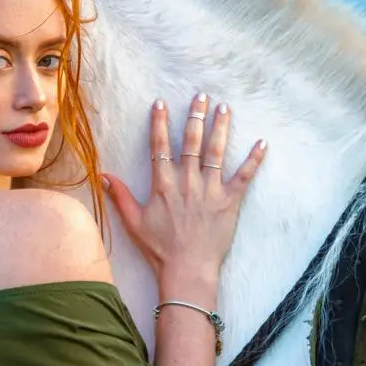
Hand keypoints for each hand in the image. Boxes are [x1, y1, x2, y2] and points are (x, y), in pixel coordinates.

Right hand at [102, 93, 265, 287]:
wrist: (188, 269)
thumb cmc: (159, 249)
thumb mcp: (134, 222)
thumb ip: (120, 196)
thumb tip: (104, 176)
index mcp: (163, 185)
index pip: (160, 147)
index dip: (160, 123)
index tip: (161, 104)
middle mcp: (187, 181)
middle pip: (191, 142)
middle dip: (195, 116)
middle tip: (201, 96)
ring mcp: (210, 190)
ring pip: (216, 152)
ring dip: (220, 128)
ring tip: (224, 108)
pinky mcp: (230, 202)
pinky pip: (244, 176)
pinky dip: (253, 159)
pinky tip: (261, 142)